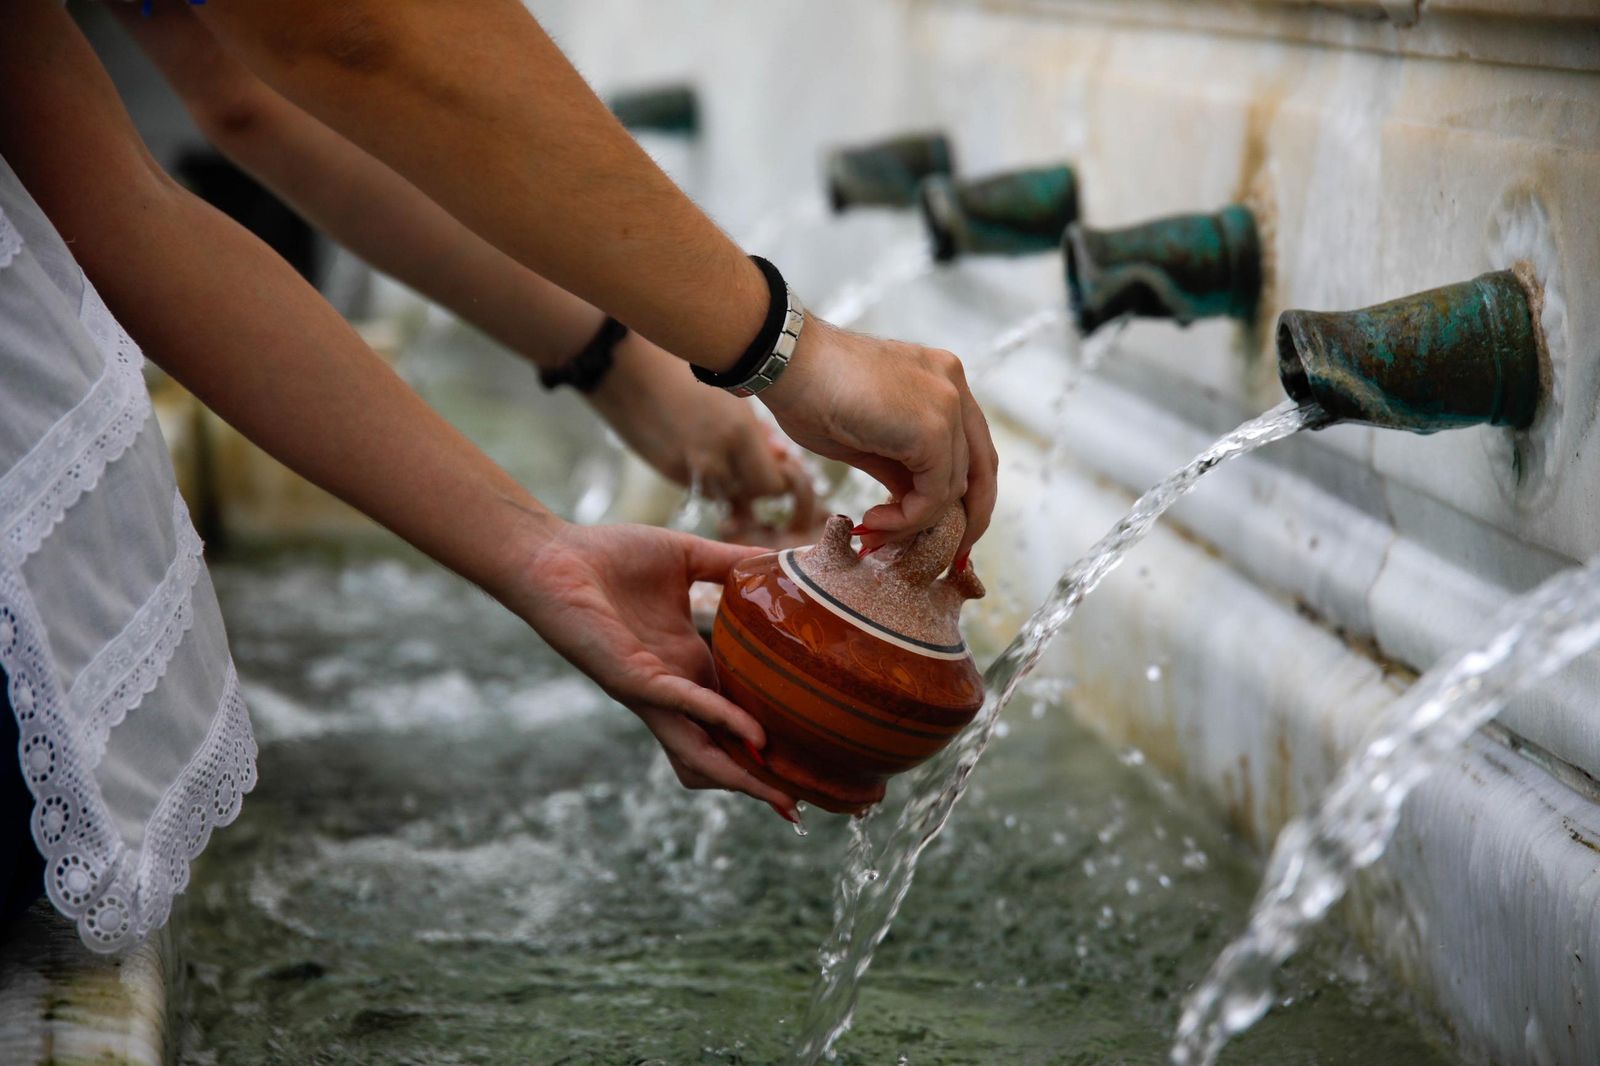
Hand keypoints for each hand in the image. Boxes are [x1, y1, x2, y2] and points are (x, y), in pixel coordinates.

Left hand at [500, 519, 799, 819]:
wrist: (554, 557)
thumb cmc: (610, 557)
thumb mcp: (688, 558)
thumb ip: (732, 561)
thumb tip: (784, 553)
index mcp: (687, 665)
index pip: (735, 715)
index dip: (766, 740)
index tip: (805, 761)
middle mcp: (673, 690)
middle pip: (719, 756)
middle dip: (755, 784)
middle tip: (796, 805)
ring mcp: (653, 693)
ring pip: (700, 754)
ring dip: (739, 777)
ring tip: (778, 793)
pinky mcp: (634, 681)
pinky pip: (685, 708)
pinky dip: (721, 722)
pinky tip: (754, 734)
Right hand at [587, 333, 817, 523]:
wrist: (622, 363)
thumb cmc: (683, 364)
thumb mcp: (729, 390)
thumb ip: (757, 429)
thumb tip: (779, 453)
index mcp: (737, 433)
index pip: (772, 484)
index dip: (779, 478)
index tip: (778, 463)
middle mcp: (714, 457)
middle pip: (750, 494)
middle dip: (758, 481)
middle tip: (759, 459)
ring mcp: (687, 468)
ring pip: (724, 494)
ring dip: (733, 482)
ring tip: (732, 453)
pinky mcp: (665, 470)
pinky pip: (699, 487)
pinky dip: (709, 477)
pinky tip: (706, 450)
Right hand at [758, 318, 997, 560]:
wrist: (783, 362)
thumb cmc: (807, 392)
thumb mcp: (865, 436)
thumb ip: (899, 464)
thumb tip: (912, 501)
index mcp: (940, 379)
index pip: (971, 445)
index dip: (964, 492)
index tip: (936, 526)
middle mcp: (952, 385)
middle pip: (981, 467)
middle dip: (966, 517)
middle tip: (942, 551)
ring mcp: (947, 404)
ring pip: (954, 487)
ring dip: (917, 521)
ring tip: (875, 529)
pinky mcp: (931, 430)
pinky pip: (934, 494)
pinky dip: (909, 519)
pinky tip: (874, 520)